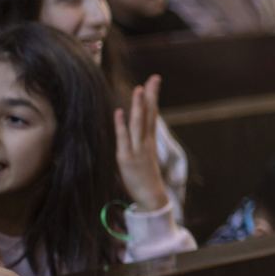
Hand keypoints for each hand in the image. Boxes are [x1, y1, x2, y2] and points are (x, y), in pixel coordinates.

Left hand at [115, 76, 169, 211]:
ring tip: (139, 89)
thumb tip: (130, 134)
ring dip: (138, 105)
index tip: (154, 81)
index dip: (153, 97)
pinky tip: (119, 112)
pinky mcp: (127, 158)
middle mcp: (145, 142)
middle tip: (154, 78)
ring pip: (139, 123)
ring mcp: (137, 149)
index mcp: (149, 141)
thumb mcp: (142, 158)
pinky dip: (121, 125)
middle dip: (151, 95)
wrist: (151, 197)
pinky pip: (124, 138)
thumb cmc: (145, 179)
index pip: (152, 114)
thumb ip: (137, 145)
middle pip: (149, 114)